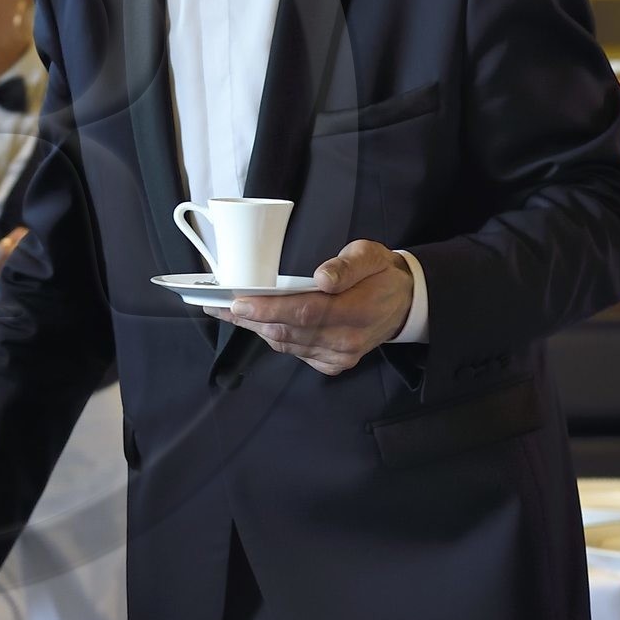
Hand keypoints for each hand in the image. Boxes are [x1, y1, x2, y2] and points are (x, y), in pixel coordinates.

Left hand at [226, 239, 413, 377]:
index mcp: (359, 309)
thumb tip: (322, 277)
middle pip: (290, 331)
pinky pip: (295, 352)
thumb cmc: (380, 274)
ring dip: (256, 329)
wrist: (402, 304)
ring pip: (288, 344)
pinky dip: (274, 338)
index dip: (269, 309)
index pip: (307, 312)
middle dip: (250, 319)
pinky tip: (259, 324)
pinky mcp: (334, 364)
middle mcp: (348, 339)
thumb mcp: (371, 255)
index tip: (238, 302)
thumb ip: (348, 264)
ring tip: (229, 313)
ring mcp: (340, 356)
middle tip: (217, 305)